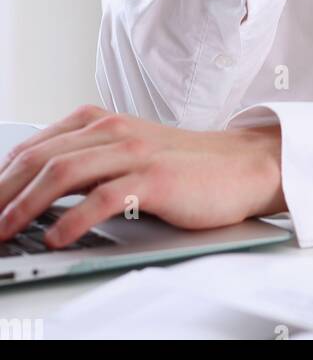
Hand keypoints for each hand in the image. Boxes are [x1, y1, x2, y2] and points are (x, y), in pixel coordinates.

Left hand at [0, 105, 284, 248]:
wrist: (242, 164)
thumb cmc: (186, 165)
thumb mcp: (128, 151)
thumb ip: (87, 160)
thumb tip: (34, 189)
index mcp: (100, 122)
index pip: (33, 148)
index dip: (0, 177)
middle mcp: (113, 131)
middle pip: (40, 159)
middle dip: (2, 194)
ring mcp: (134, 153)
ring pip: (63, 174)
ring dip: (24, 207)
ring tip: (4, 233)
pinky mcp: (155, 179)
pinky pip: (104, 198)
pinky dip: (73, 220)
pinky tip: (56, 238)